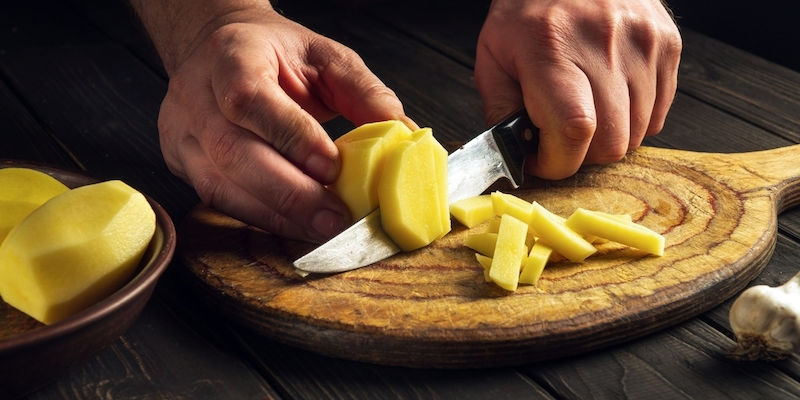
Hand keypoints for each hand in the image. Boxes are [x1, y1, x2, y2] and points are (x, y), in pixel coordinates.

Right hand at [147, 7, 411, 241]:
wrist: (218, 49)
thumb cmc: (274, 54)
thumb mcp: (325, 56)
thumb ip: (364, 93)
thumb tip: (404, 135)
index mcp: (231, 57)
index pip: (249, 99)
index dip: (290, 137)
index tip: (332, 168)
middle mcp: (195, 95)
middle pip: (233, 153)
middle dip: (290, 194)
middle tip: (335, 218)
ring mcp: (182, 131)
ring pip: (220, 186)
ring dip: (276, 215)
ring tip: (322, 229)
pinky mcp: (180, 161)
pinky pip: (219, 200)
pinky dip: (262, 217)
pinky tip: (295, 226)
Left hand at [475, 0, 681, 178]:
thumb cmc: (526, 13)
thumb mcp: (493, 57)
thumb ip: (499, 111)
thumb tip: (515, 160)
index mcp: (552, 48)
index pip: (574, 131)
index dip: (558, 162)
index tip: (541, 160)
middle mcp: (604, 44)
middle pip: (611, 143)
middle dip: (581, 155)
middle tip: (560, 136)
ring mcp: (643, 43)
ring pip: (638, 134)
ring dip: (608, 138)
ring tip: (585, 111)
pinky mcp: (668, 43)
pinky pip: (658, 113)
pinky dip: (634, 120)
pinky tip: (609, 98)